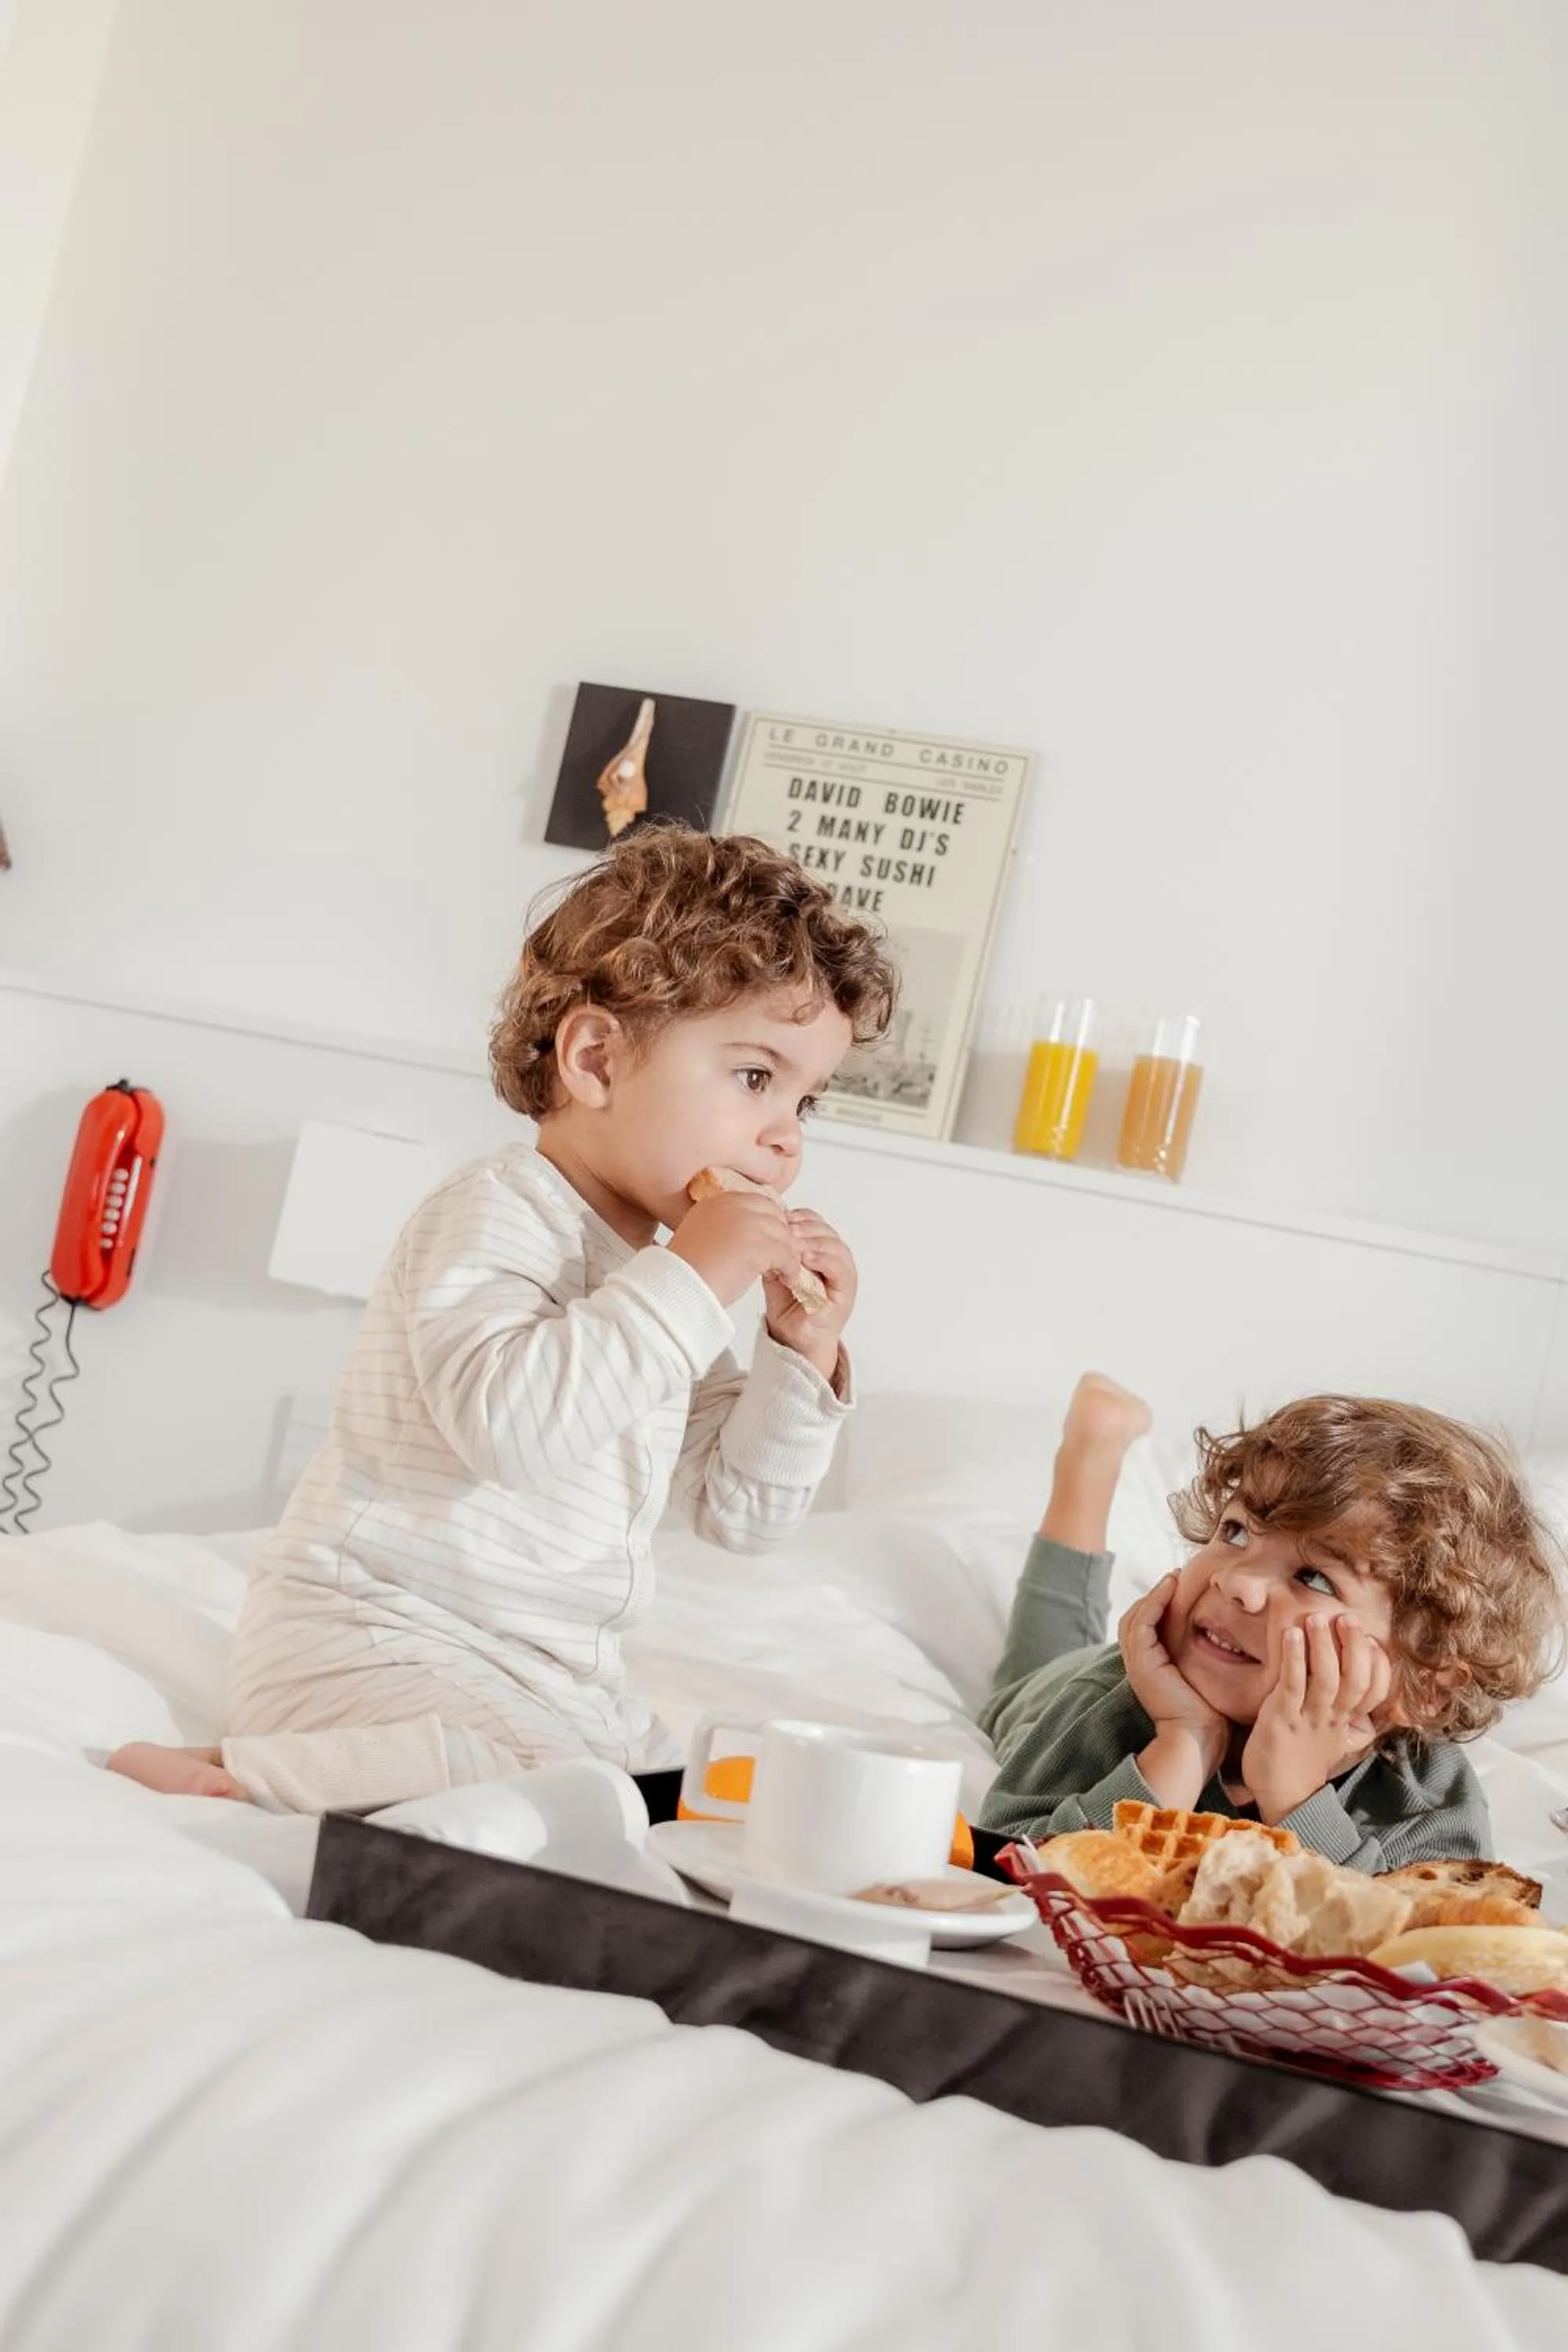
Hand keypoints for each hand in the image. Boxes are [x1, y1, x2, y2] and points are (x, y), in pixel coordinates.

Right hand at [668, 1188, 800, 1309]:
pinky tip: (787, 1279)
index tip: (773, 1240)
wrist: (676, 1288)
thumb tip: (749, 1236)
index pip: (757, 1202)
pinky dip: (791, 1268)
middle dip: (782, 1235)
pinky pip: (787, 1254)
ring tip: (787, 1270)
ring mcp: (747, 1224)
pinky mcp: (758, 1246)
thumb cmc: (685, 1271)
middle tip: (784, 1255)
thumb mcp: (701, 1236)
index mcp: (716, 1201)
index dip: (768, 1221)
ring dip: (789, 1253)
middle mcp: (732, 1206)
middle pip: (774, 1215)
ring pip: (784, 1235)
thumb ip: (724, 1227)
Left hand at [763, 1208, 854, 1383]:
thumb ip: (774, 1253)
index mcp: (819, 1249)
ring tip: (794, 1241)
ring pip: (835, 1245)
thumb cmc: (788, 1306)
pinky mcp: (846, 1290)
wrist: (795, 1339)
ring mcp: (843, 1273)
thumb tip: (763, 1231)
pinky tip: (807, 1258)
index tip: (779, 1216)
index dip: (798, 1217)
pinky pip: (840, 1268)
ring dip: (814, 1241)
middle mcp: (834, 1258)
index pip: (814, 1222)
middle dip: (804, 1226)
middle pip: (825, 1230)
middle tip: (785, 1226)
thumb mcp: (776, 1272)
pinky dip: (824, 1259)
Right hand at [1119, 1575, 1228, 1798]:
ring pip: (1136, 1616)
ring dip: (1154, 1594)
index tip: (1178, 1590)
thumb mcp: (1204, 1684)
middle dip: (1153, 1596)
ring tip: (1173, 1578)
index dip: (1158, 1608)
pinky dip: (1155, 1601)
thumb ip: (1205, 1665)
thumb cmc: (1208, 1719)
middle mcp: (1139, 1665)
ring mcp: (1137, 1663)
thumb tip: (1227, 1647)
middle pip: (1134, 1619)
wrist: (1196, 1741)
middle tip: (1173, 1578)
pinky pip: (1143, 1621)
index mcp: (1150, 1671)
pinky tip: (1171, 1588)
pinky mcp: (1143, 1661)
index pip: (1145, 1630)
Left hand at [1241, 1614, 1390, 1823]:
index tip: (1373, 1639)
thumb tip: (1365, 1693)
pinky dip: (1293, 1659)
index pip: (1375, 1691)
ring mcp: (1308, 1719)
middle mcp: (1333, 1718)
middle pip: (1355, 1681)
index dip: (1378, 1665)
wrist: (1280, 1794)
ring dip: (1322, 1646)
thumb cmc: (1303, 1758)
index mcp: (1346, 1720)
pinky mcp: (1282, 1720)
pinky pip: (1292, 1686)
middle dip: (1353, 1647)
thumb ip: (1349, 1714)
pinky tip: (1290, 1635)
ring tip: (1316, 1618)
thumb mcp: (1334, 1736)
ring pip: (1326, 1680)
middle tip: (1346, 1617)